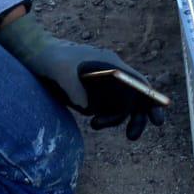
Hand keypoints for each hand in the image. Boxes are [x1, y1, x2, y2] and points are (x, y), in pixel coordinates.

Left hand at [0, 14, 165, 139]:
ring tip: (95, 125)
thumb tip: (88, 108)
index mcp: (111, 64)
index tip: (157, 118)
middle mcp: (113, 76)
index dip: (151, 99)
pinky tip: (92, 122)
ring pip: (121, 108)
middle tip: (132, 137)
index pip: (139, 82)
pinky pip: (107, 112)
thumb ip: (74, 87)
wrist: (36, 57)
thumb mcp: (59, 69)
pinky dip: (105, 120)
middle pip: (135, 97)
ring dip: (115, 120)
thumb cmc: (50, 58)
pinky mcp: (95, 96)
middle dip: (138, 117)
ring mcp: (104, 87)